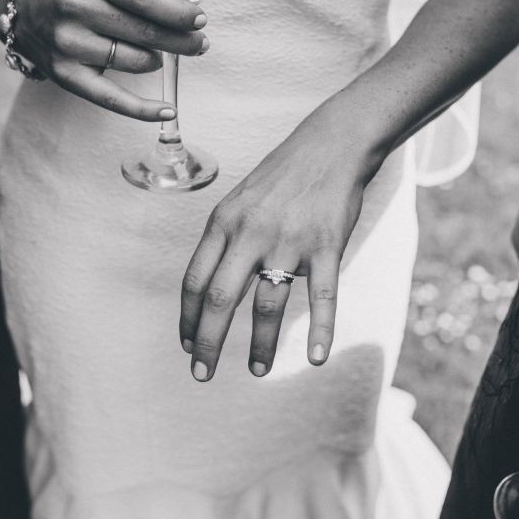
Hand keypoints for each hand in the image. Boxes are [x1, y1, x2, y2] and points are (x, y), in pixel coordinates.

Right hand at [13, 0, 208, 119]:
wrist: (24, 11)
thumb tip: (188, 18)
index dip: (177, 14)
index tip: (199, 21)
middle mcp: (74, 7)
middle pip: (145, 32)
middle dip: (180, 41)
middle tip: (199, 44)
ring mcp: (68, 43)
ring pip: (137, 62)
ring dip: (156, 60)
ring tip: (156, 52)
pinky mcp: (66, 75)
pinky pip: (114, 99)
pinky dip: (144, 109)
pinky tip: (168, 110)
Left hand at [179, 109, 372, 381]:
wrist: (330, 144)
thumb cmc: (282, 176)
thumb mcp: (239, 200)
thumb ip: (224, 240)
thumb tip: (211, 286)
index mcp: (223, 222)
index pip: (194, 281)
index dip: (187, 319)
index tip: (187, 345)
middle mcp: (250, 233)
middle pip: (219, 299)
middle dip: (208, 343)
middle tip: (201, 374)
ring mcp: (289, 240)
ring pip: (268, 304)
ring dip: (261, 345)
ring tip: (257, 370)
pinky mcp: (326, 245)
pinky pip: (322, 295)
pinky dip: (321, 329)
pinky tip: (316, 358)